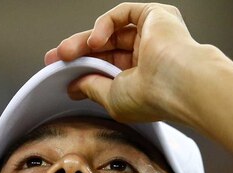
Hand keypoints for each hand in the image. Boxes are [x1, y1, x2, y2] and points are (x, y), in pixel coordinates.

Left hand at [44, 3, 202, 123]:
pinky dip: (104, 24)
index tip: (58, 71)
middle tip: (55, 58)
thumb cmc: (153, 97)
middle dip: (78, 52)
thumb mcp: (111, 98)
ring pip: (112, 32)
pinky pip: (123, 14)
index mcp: (144, 79)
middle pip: (106, 48)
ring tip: (67, 52)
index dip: (82, 67)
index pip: (107, 67)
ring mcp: (154, 35)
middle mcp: (150, 56)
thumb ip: (92, 87)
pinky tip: (95, 40)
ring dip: (85, 41)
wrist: (177, 83)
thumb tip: (74, 85)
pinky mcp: (156, 16)